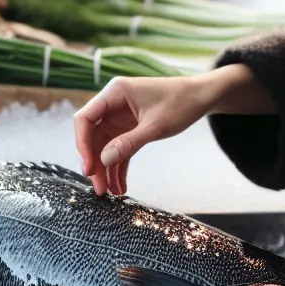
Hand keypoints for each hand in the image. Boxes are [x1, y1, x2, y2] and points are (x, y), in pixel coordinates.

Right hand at [73, 65, 270, 195]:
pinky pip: (119, 149)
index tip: (89, 168)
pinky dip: (119, 166)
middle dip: (95, 163)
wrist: (201, 97)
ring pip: (105, 146)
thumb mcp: (156, 126)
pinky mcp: (130, 128)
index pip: (85, 119)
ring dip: (106, 169)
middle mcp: (113, 104)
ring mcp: (120, 117)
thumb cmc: (181, 102)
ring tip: (110, 192)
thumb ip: (129, 143)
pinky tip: (120, 185)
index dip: (83, 144)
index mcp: (115, 93)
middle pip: (93, 136)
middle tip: (99, 188)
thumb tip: (103, 160)